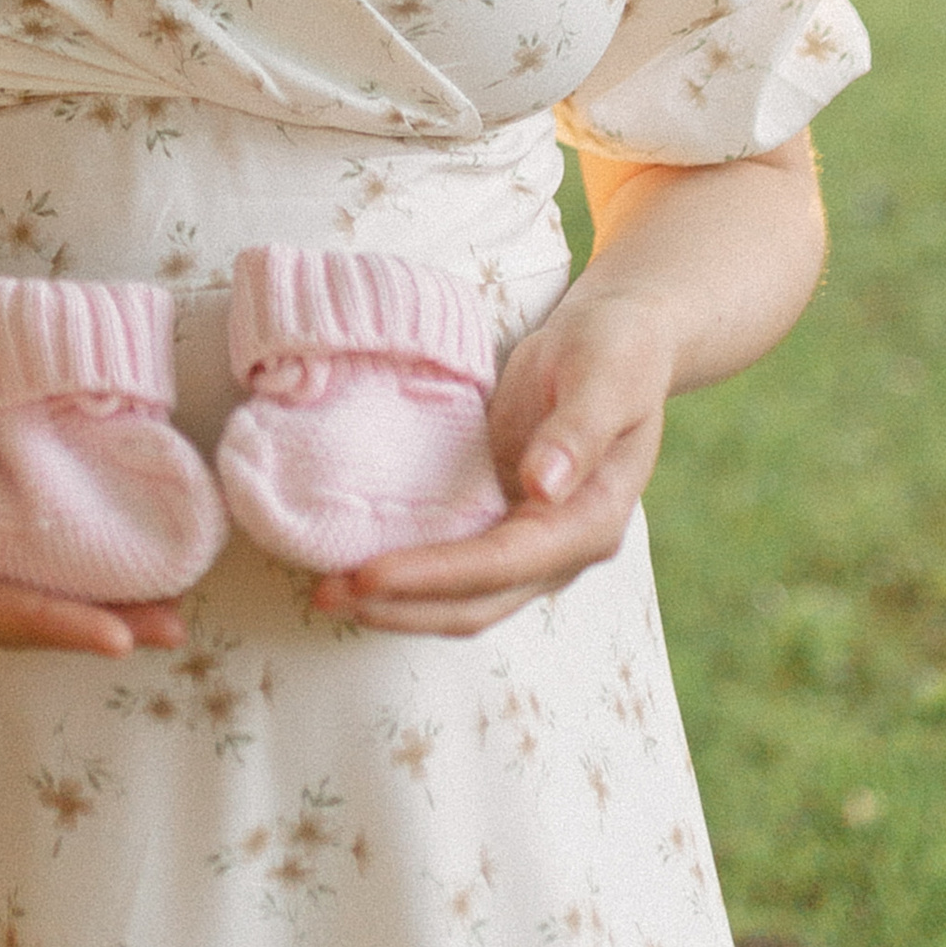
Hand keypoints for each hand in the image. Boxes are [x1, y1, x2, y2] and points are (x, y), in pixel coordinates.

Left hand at [307, 280, 676, 638]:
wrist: (620, 339)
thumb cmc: (616, 349)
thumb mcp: (606, 376)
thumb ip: (577, 432)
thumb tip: (541, 488)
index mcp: (592, 520)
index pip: (504, 563)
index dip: (435, 575)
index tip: (370, 574)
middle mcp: (562, 548)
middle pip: (478, 601)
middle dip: (402, 607)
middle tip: (326, 596)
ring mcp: (533, 542)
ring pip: (464, 597)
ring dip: (399, 603)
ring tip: (328, 593)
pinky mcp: (505, 522)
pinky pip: (455, 565)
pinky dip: (411, 574)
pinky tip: (360, 564)